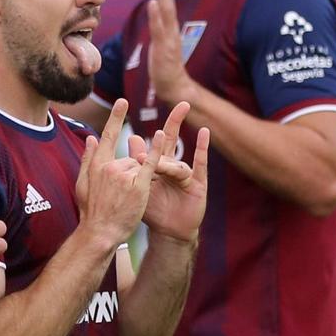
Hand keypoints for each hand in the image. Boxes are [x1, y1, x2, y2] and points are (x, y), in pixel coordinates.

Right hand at [75, 99, 160, 247]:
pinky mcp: (138, 184)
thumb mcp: (82, 183)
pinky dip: (157, 150)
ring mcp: (124, 174)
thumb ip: (87, 159)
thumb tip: (91, 139)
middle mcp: (110, 166)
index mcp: (97, 165)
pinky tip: (162, 136)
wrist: (100, 233)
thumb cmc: (91, 212)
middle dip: (130, 171)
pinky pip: (150, 163)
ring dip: (137, 179)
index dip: (115, 117)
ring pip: (137, 165)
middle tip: (121, 195)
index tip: (122, 101)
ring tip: (127, 201)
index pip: (107, 136)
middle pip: (127, 157)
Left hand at [129, 102, 208, 244]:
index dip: (153, 133)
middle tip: (183, 103)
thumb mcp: (142, 185)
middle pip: (173, 140)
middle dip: (177, 121)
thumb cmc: (154, 209)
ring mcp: (186, 175)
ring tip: (157, 168)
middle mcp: (173, 166)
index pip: (156, 144)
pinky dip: (202, 148)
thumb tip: (131, 137)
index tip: (160, 122)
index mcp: (159, 165)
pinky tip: (204, 132)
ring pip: (176, 165)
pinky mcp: (198, 185)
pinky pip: (200, 165)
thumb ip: (139, 163)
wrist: (169, 231)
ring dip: (167, 165)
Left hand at [147, 0, 197, 105]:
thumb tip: (153, 14)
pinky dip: (157, 16)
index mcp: (169, 26)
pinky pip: (160, 30)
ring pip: (166, 11)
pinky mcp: (164, 49)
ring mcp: (169, 38)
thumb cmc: (165, 66)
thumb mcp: (160, 42)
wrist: (173, 87)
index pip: (166, 0)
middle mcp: (171, 28)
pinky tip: (153, 2)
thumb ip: (158, 27)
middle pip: (168, 0)